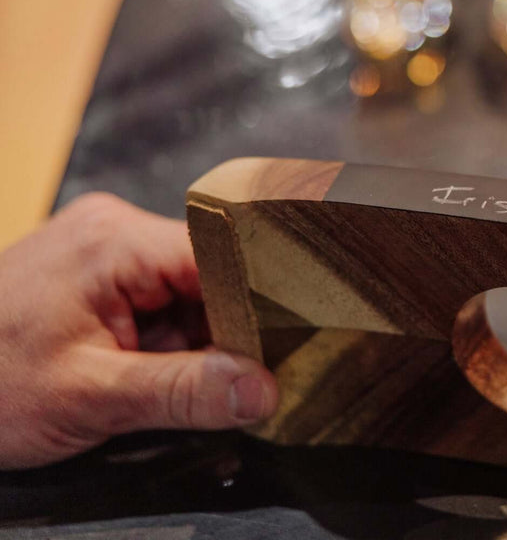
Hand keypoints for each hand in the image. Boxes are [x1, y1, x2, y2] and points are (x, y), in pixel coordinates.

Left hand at [0, 193, 276, 468]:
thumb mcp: (91, 398)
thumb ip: (184, 392)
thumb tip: (265, 391)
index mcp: (115, 241)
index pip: (222, 256)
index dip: (262, 302)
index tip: (294, 348)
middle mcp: (116, 229)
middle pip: (211, 273)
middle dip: (229, 330)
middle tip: (252, 383)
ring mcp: (105, 248)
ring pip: (190, 290)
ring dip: (200, 339)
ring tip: (200, 385)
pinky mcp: (97, 273)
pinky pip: (162, 300)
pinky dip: (172, 339)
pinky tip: (164, 372)